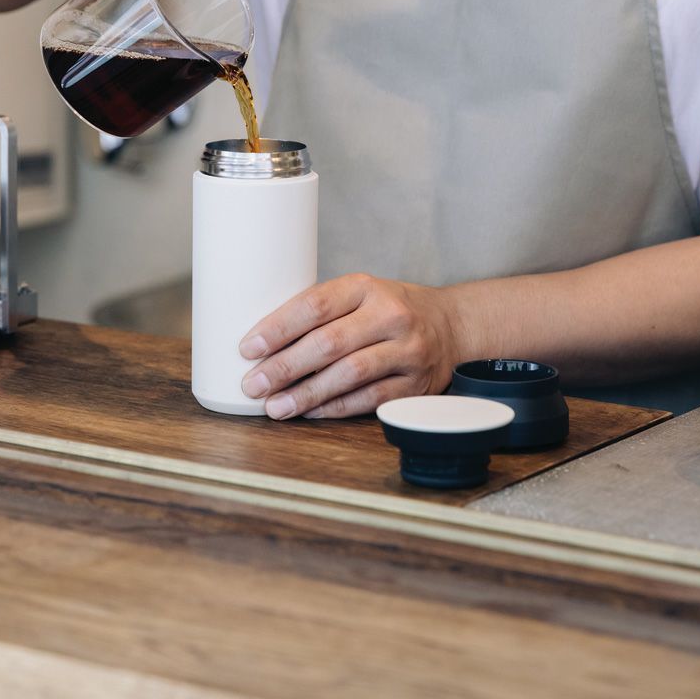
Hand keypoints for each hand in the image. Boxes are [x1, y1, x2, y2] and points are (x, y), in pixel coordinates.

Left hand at [239, 274, 463, 419]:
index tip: (249, 347)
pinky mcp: (415, 383)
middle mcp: (390, 315)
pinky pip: (368, 400)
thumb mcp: (358, 294)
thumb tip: (263, 343)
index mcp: (365, 286)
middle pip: (328, 343)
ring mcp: (407, 350)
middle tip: (253, 384)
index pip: (315, 305)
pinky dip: (334, 408)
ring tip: (274, 406)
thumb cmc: (387, 309)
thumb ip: (320, 311)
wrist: (450, 324)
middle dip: (284, 367)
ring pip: (348, 374)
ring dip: (305, 394)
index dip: (278, 327)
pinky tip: (308, 412)